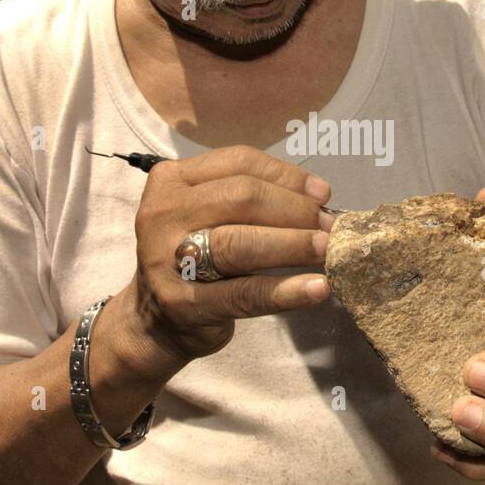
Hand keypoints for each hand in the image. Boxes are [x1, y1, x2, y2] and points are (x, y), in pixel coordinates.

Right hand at [124, 145, 332, 361]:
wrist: (154, 322)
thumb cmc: (194, 257)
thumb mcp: (207, 214)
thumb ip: (249, 198)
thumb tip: (318, 198)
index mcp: (171, 180)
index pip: (239, 162)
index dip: (287, 175)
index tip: (322, 193)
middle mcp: (164, 213)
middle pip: (243, 197)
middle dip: (296, 210)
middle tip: (330, 227)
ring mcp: (168, 259)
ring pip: (241, 242)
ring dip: (294, 244)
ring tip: (328, 250)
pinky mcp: (184, 303)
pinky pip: (244, 292)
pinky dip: (286, 291)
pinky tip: (317, 288)